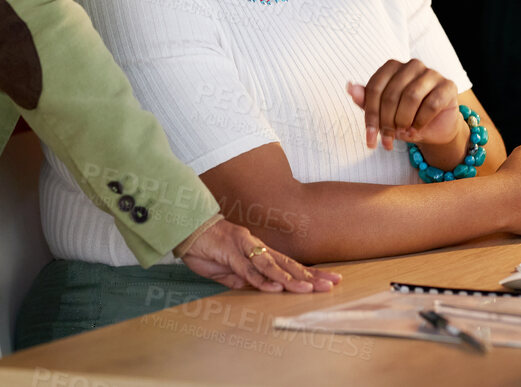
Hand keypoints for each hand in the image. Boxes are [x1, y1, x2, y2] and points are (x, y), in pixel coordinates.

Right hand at [178, 218, 340, 292]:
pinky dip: (261, 279)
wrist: (187, 230)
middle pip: (289, 264)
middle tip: (332, 284)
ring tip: (308, 289)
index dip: (310, 274)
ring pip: (272, 266)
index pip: (290, 265)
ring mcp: (245, 248)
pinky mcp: (230, 252)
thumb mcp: (228, 272)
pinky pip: (248, 269)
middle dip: (311, 275)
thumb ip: (243, 279)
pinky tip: (275, 288)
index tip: (329, 281)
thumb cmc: (208, 249)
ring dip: (290, 279)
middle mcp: (257, 247)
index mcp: (259, 252)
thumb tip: (258, 289)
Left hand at [347, 59, 460, 151]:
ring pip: (411, 96)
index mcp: (392, 67)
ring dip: (404, 121)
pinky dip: (421, 121)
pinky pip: (431, 103)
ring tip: (403, 134)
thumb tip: (350, 87)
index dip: (370, 115)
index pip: (375, 87)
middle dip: (387, 122)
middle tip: (387, 141)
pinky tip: (417, 129)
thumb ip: (366, 101)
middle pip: (392, 93)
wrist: (434, 129)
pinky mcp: (448, 85)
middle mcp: (412, 65)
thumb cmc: (405, 117)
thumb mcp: (383, 113)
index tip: (370, 138)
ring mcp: (432, 73)